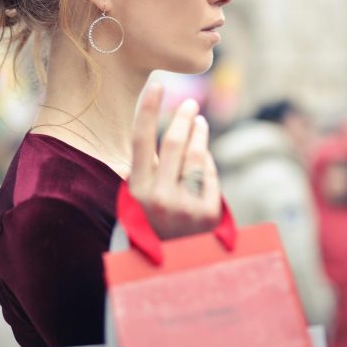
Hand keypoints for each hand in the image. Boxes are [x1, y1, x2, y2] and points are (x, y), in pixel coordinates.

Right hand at [129, 84, 221, 239]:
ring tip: (200, 122)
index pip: (141, 140)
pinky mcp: (209, 213)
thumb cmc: (155, 219)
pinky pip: (210, 174)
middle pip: (174, 142)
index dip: (148, 109)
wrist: (174, 263)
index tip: (157, 84)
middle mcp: (159, 198)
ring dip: (200, 133)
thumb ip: (150, 166)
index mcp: (136, 190)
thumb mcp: (141, 196)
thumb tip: (171, 124)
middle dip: (184, 117)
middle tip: (191, 102)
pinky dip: (207, 163)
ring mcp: (185, 207)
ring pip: (197, 155)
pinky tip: (204, 159)